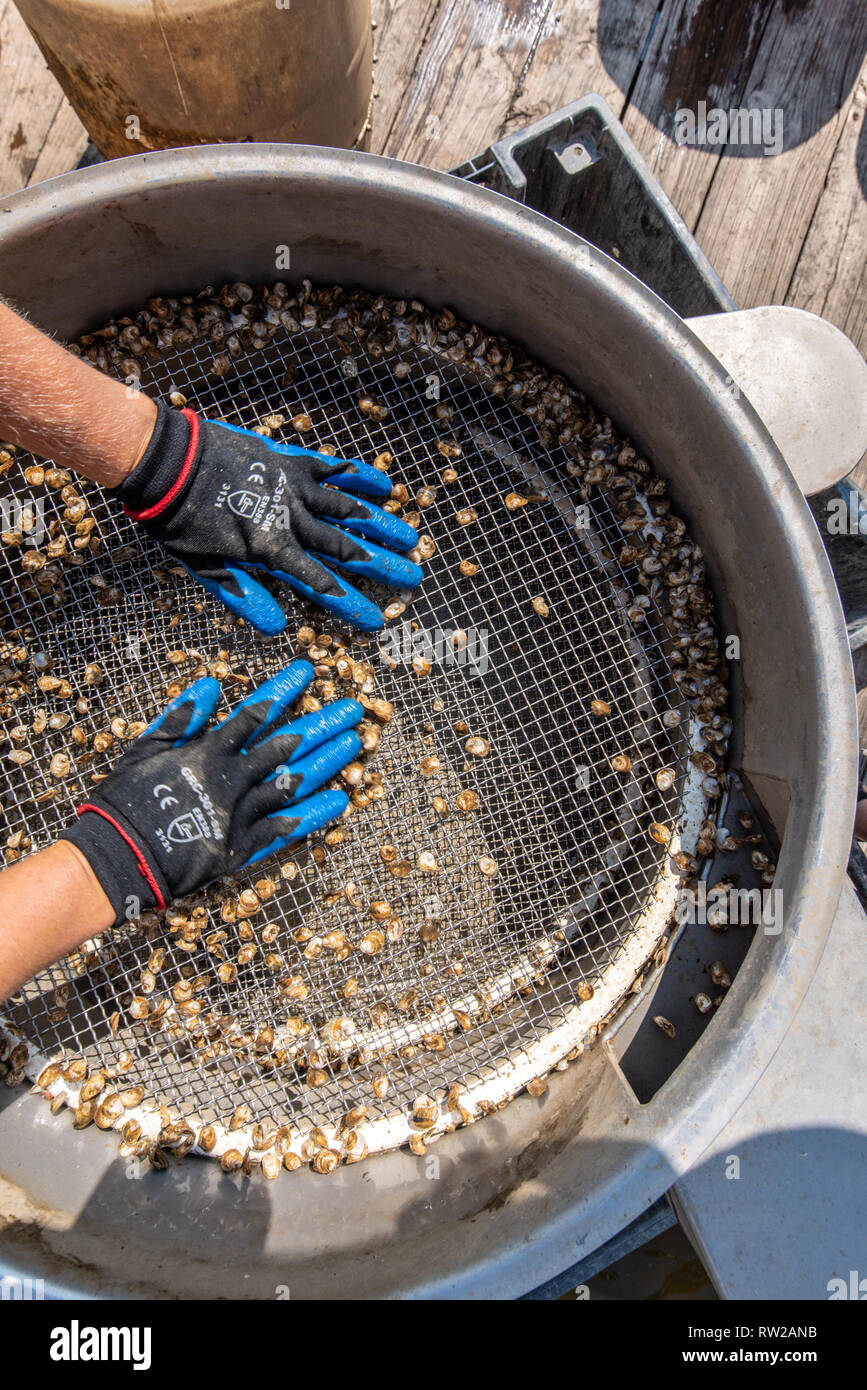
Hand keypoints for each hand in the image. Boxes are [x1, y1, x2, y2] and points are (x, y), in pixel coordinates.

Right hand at [60, 661, 360, 924]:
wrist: (117, 856)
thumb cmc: (125, 800)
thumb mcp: (144, 749)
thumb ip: (179, 717)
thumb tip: (210, 685)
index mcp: (208, 753)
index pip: (254, 714)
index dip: (282, 692)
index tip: (307, 671)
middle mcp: (232, 780)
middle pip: (285, 747)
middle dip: (321, 725)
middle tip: (353, 708)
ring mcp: (240, 815)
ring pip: (293, 784)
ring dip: (326, 763)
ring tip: (355, 743)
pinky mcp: (241, 847)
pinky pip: (283, 830)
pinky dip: (312, 816)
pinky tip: (341, 801)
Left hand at [114, 404, 422, 631]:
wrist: (167, 462)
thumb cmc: (178, 522)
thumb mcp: (203, 568)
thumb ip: (243, 595)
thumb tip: (277, 627)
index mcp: (271, 550)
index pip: (321, 585)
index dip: (352, 605)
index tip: (378, 622)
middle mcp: (292, 519)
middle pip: (346, 548)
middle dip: (382, 567)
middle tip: (414, 578)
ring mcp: (293, 487)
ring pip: (348, 509)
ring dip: (381, 526)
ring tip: (411, 538)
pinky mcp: (288, 462)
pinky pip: (331, 469)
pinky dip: (358, 476)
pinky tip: (384, 484)